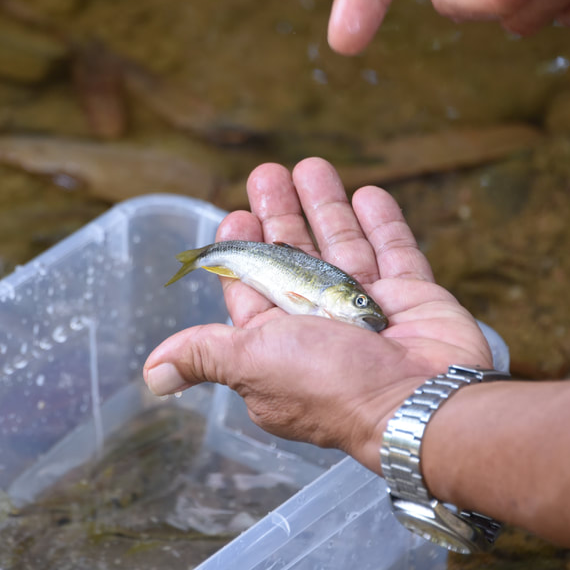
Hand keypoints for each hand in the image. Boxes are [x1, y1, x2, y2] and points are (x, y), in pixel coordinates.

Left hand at [142, 158, 491, 472]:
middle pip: (296, 258)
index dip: (242, 251)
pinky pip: (395, 253)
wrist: (417, 404)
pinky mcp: (413, 299)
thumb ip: (204, 355)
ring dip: (326, 206)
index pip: (253, 287)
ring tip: (311, 165)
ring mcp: (369, 311)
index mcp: (278, 343)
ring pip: (343, 247)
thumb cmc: (329, 384)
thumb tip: (151, 376)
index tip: (236, 216)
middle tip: (267, 174)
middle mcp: (322, 326)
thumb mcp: (250, 363)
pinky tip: (367, 193)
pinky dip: (382, 223)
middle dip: (280, 215)